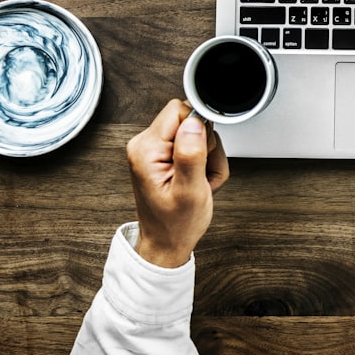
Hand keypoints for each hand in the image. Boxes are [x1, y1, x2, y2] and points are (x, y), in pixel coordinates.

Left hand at [126, 99, 229, 267]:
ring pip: (197, 133)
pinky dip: (204, 162)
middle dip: (206, 146)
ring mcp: (155, 150)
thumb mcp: (189, 191)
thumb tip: (195, 122)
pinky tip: (198, 181)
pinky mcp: (164, 155)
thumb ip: (191, 154)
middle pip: (190, 120)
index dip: (200, 129)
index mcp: (146, 150)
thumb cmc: (175, 225)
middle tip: (201, 173)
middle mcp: (146, 145)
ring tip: (200, 181)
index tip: (203, 153)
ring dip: (208, 157)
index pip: (179, 110)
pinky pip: (194, 145)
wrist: (166, 243)